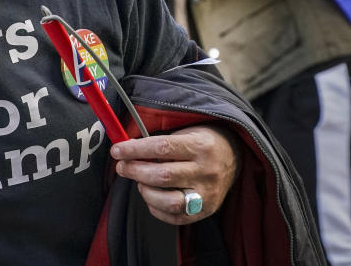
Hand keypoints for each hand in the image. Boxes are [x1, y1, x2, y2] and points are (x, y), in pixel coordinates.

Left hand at [111, 125, 239, 224]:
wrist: (233, 156)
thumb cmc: (201, 141)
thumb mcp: (185, 131)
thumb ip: (158, 142)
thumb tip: (125, 150)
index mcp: (200, 146)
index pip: (161, 148)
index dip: (134, 150)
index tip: (117, 150)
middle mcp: (206, 171)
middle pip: (163, 176)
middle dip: (135, 171)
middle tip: (122, 166)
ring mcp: (208, 194)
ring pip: (169, 201)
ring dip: (145, 191)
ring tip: (140, 182)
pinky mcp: (206, 210)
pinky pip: (175, 217)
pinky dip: (156, 208)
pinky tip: (151, 196)